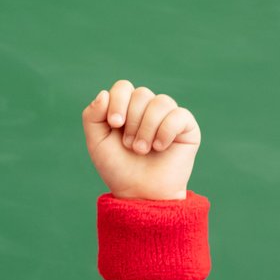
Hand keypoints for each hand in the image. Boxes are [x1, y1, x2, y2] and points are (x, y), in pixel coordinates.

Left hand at [81, 80, 199, 200]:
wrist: (140, 193)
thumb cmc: (118, 169)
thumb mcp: (96, 143)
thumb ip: (92, 116)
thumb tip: (105, 93)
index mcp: (127, 108)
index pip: (124, 87)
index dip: (118, 101)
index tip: (114, 124)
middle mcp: (149, 109)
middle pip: (141, 93)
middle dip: (132, 121)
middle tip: (130, 146)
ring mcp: (169, 117)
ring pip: (161, 101)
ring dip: (147, 128)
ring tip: (142, 150)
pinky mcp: (187, 127)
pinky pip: (179, 115)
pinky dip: (165, 132)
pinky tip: (160, 148)